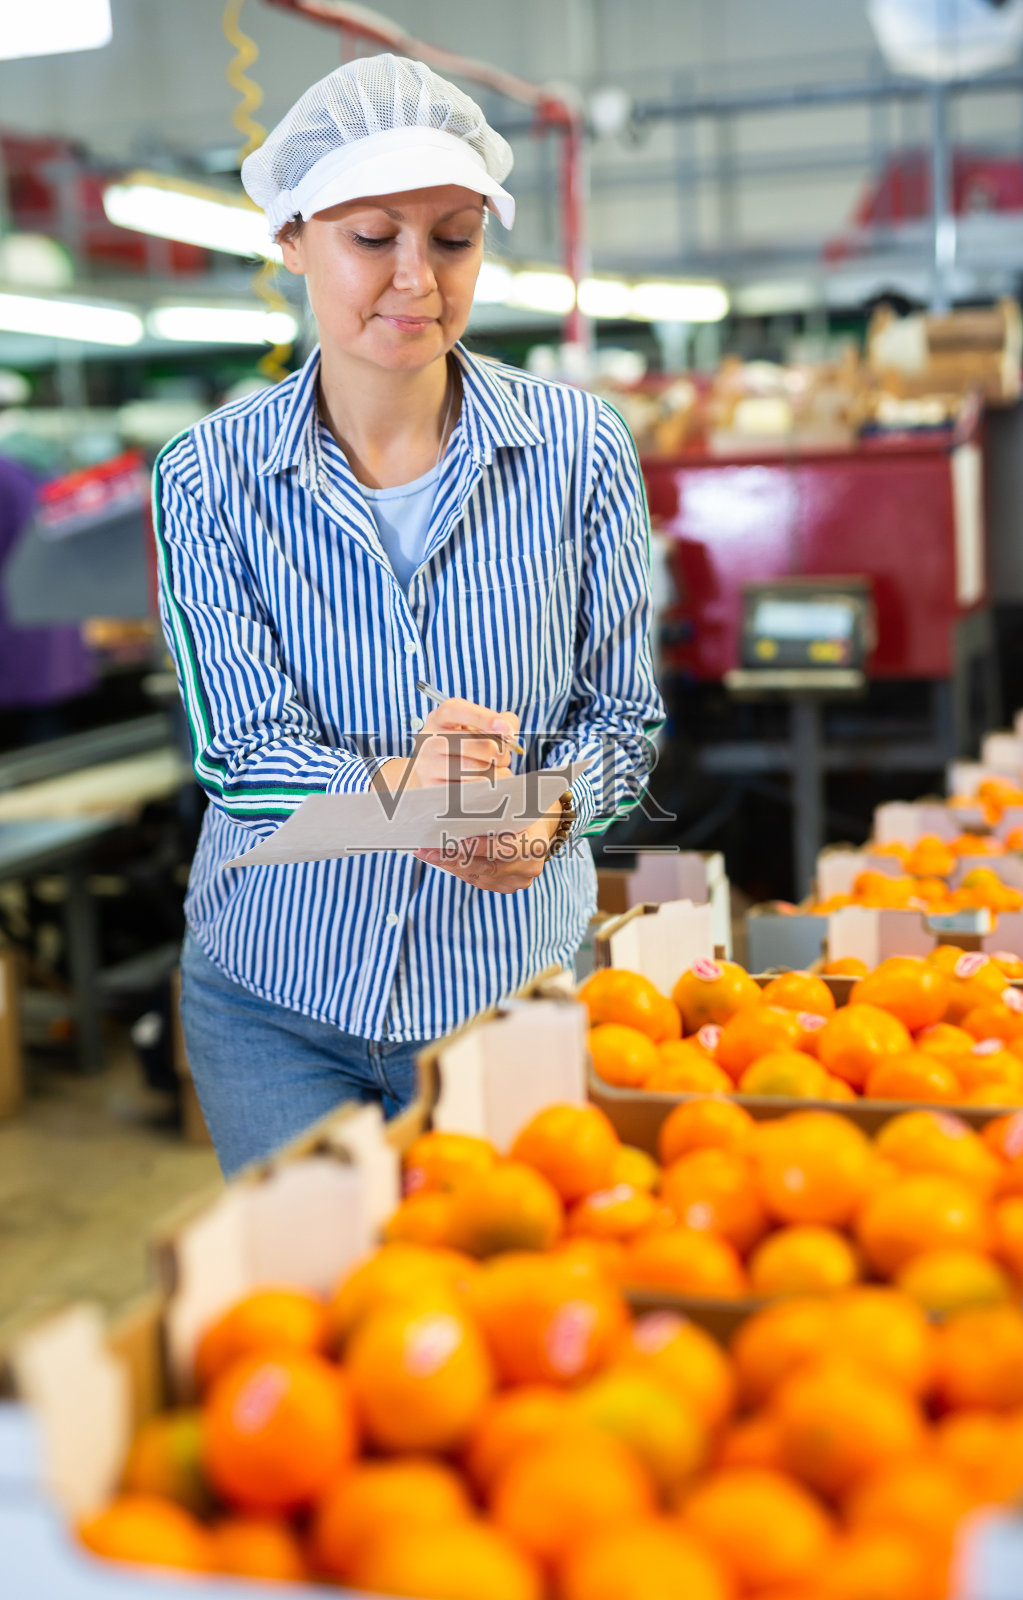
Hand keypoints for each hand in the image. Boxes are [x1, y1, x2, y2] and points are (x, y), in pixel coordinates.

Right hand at [374, 699, 518, 794]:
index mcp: (439, 718)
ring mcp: (427, 766)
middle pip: (470, 744)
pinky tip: (487, 784)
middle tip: (504, 757)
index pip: (455, 711)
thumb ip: (500, 720)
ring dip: (497, 772)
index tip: (507, 729)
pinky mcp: (433, 789)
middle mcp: (429, 740)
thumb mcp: (479, 727)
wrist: (438, 773)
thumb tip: (509, 727)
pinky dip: (489, 787)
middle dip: (498, 752)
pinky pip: (472, 789)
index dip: (482, 718)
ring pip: (475, 770)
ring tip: (495, 771)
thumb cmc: (465, 745)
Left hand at [414, 798, 562, 893]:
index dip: (479, 848)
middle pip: (486, 867)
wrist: (539, 826)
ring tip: (425, 852)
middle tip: (426, 850)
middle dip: (453, 858)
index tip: (453, 842)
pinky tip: (439, 859)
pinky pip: (477, 881)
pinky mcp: (506, 887)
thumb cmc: (521, 804)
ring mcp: (518, 881)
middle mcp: (529, 867)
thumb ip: (493, 793)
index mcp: (534, 843)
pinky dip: (457, 870)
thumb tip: (464, 788)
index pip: (505, 849)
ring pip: (477, 876)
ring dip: (449, 865)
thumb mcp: (511, 794)